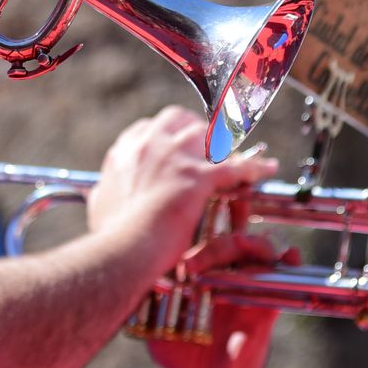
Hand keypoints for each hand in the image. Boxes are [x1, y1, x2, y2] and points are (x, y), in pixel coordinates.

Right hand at [86, 109, 279, 279]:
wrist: (127, 247)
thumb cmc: (113, 234)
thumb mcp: (100, 205)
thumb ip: (104, 190)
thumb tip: (100, 190)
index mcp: (125, 151)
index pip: (149, 127)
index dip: (166, 134)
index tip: (174, 144)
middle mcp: (149, 145)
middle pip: (179, 119)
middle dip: (194, 127)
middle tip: (206, 143)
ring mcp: (175, 157)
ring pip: (208, 134)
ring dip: (222, 143)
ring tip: (235, 151)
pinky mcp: (199, 176)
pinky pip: (235, 166)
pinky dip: (253, 168)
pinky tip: (266, 169)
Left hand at [146, 233, 292, 367]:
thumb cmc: (182, 358)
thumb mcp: (158, 331)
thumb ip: (151, 308)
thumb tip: (146, 286)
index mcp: (199, 278)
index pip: (200, 244)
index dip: (193, 244)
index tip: (183, 266)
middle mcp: (225, 279)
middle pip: (229, 243)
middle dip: (217, 246)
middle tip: (194, 265)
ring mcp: (248, 291)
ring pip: (260, 253)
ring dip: (254, 245)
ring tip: (245, 249)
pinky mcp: (267, 308)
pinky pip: (284, 280)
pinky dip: (289, 263)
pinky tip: (290, 256)